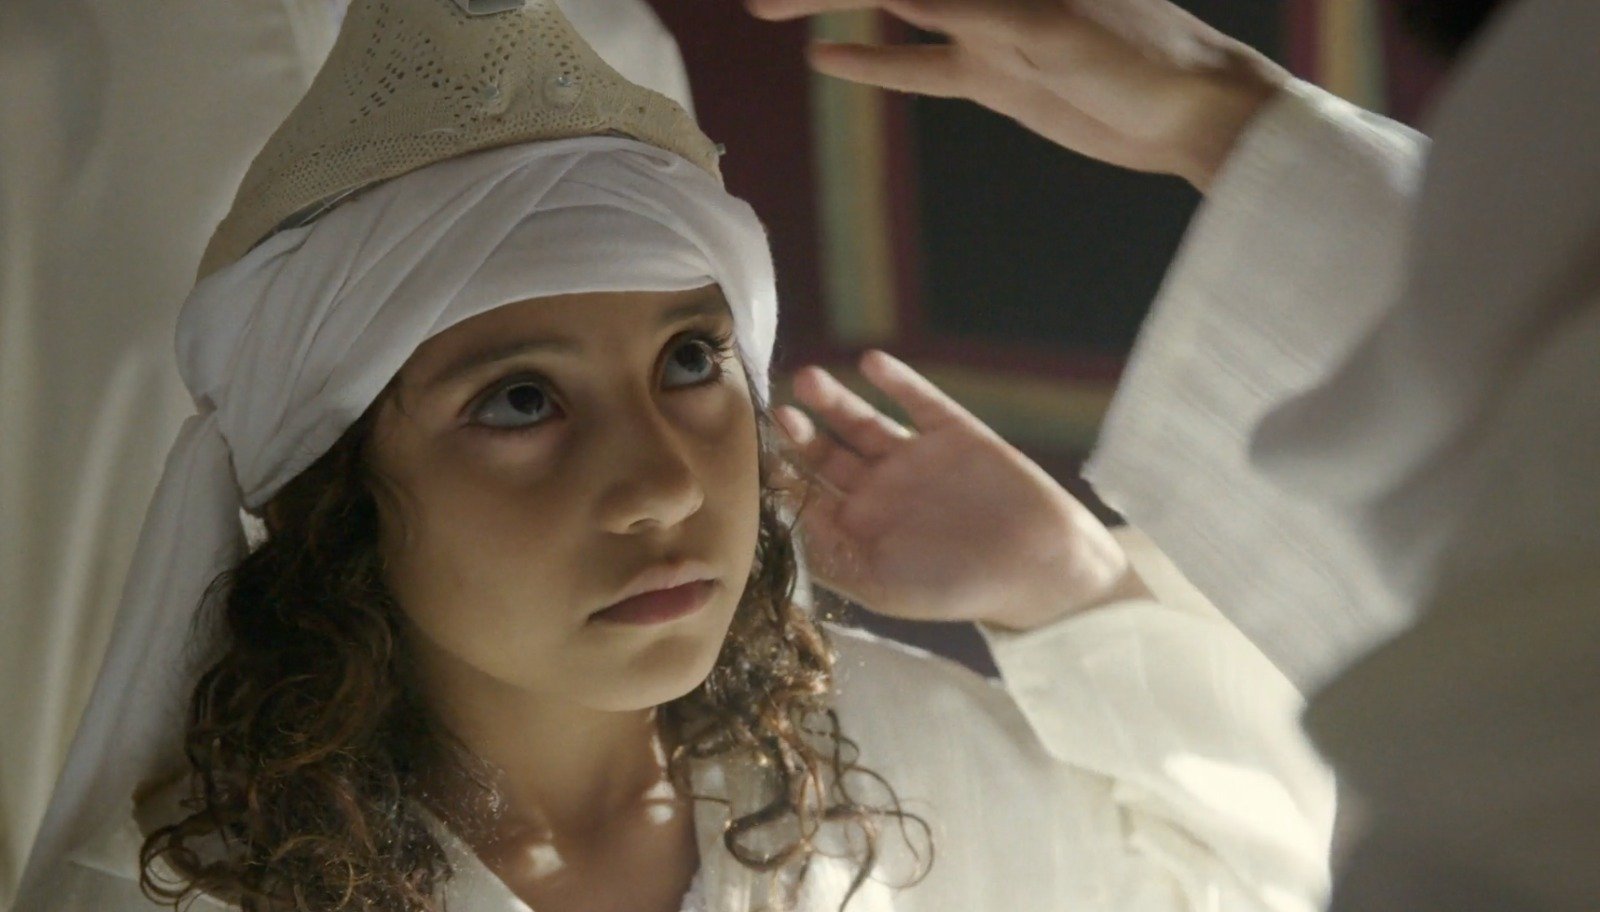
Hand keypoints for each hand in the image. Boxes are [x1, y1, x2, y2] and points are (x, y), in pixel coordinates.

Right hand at [747, 0, 1288, 189]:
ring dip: (834, 7)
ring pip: (893, 8)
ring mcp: (985, 25)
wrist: (1192, 114)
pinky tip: (826, 60)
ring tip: (770, 9)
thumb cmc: (1138, 56)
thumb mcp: (1049, 30)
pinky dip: (875, 63)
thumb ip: (971, 10)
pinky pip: (919, 64)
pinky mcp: (993, 72)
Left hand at [774, 350, 1147, 630]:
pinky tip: (870, 364)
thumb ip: (830, 553)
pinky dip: (896, 380)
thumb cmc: (955, 587)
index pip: (808, 496)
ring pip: (862, 422)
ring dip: (834, 401)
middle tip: (778, 413)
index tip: (754, 457)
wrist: (1038, 566)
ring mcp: (916, 459)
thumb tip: (782, 524)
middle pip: (827, 454)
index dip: (781, 475)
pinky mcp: (953, 433)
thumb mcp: (880, 584)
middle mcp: (882, 491)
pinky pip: (918, 400)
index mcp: (861, 530)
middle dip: (800, 433)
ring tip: (808, 380)